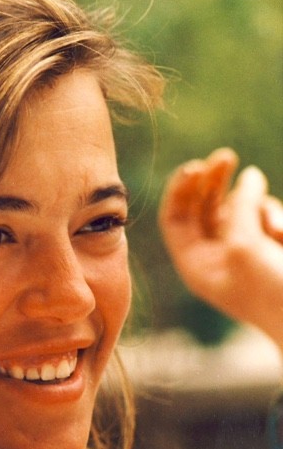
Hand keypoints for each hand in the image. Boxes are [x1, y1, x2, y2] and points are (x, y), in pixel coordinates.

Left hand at [159, 148, 282, 350]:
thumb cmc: (275, 292)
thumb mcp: (247, 245)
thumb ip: (241, 207)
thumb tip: (249, 176)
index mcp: (196, 265)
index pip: (175, 219)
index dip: (180, 191)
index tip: (195, 167)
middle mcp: (215, 258)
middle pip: (203, 206)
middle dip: (215, 181)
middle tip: (226, 156)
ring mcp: (245, 251)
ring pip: (241, 207)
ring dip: (256, 205)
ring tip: (275, 230)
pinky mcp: (271, 246)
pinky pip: (267, 215)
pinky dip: (276, 218)